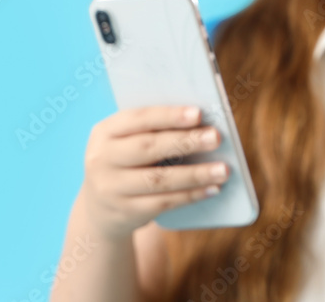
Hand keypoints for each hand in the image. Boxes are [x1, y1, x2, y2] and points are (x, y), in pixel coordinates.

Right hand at [81, 105, 228, 239]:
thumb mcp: (129, 141)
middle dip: (186, 142)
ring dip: (196, 174)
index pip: (139, 119)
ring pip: (159, 179)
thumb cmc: (128, 160)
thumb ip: (157, 129)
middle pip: (148, 148)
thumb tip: (204, 124)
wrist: (100, 207)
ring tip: (223, 169)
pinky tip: (213, 188)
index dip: (169, 116)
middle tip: (216, 137)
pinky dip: (191, 195)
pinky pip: (163, 202)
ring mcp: (110, 188)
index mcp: (105, 131)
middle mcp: (102, 159)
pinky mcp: (125, 212)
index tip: (199, 113)